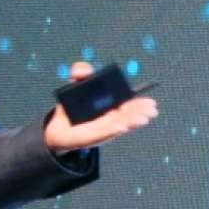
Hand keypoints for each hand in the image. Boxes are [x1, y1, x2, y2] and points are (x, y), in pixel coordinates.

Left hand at [43, 61, 158, 152]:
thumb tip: (85, 70)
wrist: (56, 127)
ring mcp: (102, 130)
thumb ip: (80, 71)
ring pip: (119, 125)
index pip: (129, 106)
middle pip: (128, 116)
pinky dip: (113, 130)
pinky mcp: (90, 138)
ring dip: (132, 123)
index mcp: (111, 108)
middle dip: (140, 113)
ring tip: (144, 119)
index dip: (140, 104)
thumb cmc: (71, 106)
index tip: (151, 102)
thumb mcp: (75, 84)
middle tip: (152, 110)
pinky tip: (122, 126)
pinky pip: (103, 133)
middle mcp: (110, 120)